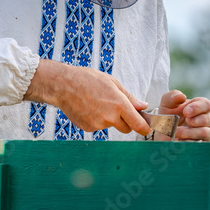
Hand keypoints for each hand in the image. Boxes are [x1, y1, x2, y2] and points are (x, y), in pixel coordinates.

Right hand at [24, 60, 151, 134]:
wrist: (63, 85)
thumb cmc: (88, 80)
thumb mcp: (112, 82)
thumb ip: (129, 97)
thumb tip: (143, 106)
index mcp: (119, 105)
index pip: (138, 124)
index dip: (144, 128)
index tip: (146, 129)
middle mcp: (110, 117)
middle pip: (126, 129)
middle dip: (125, 122)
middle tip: (117, 109)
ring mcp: (98, 124)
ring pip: (110, 126)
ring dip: (108, 119)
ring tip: (97, 103)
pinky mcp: (88, 128)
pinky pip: (98, 127)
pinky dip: (96, 120)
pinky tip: (89, 108)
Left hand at [158, 90, 209, 141]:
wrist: (165, 131)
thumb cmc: (169, 114)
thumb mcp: (167, 103)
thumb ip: (173, 96)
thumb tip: (181, 96)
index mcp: (202, 105)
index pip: (206, 104)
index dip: (196, 108)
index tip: (185, 112)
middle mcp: (209, 118)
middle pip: (205, 119)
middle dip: (191, 122)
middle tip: (178, 123)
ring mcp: (208, 131)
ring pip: (204, 132)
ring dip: (188, 133)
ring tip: (176, 132)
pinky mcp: (205, 143)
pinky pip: (200, 143)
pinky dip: (188, 142)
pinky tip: (179, 140)